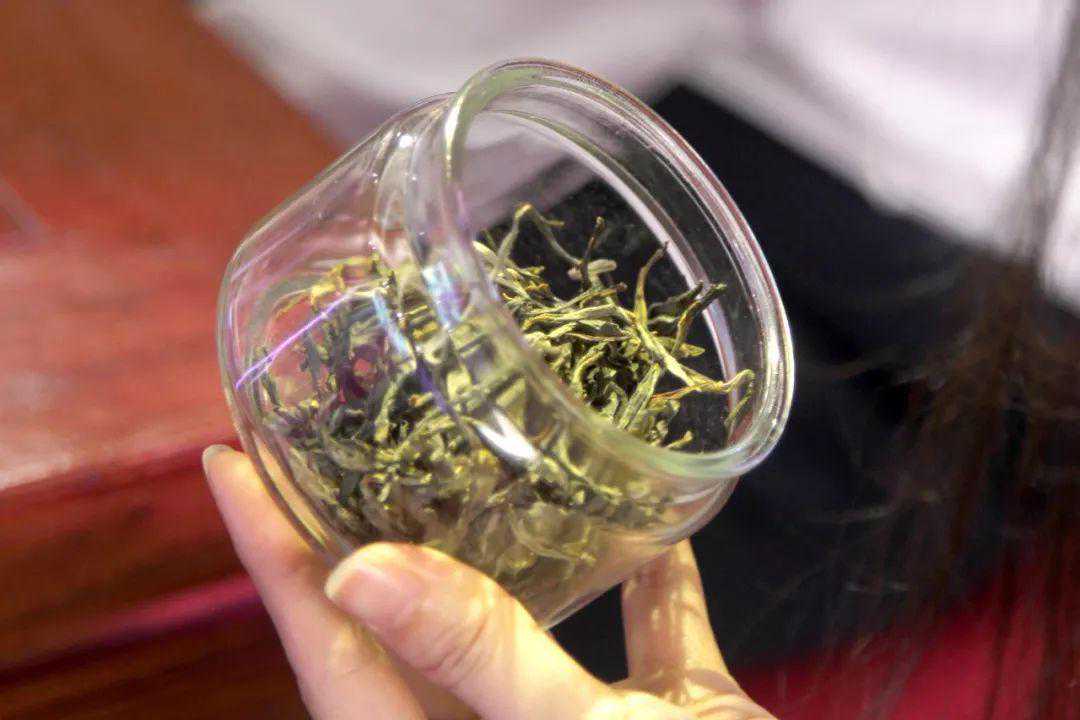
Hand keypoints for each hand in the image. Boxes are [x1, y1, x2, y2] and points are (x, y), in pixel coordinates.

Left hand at [203, 444, 776, 719]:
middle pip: (397, 621)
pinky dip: (644, 592)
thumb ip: (477, 652)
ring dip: (493, 549)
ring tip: (460, 459)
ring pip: (511, 627)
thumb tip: (357, 570)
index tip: (227, 455)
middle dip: (354, 525)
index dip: (268, 547)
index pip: (324, 639)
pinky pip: (638, 643)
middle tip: (326, 435)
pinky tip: (659, 538)